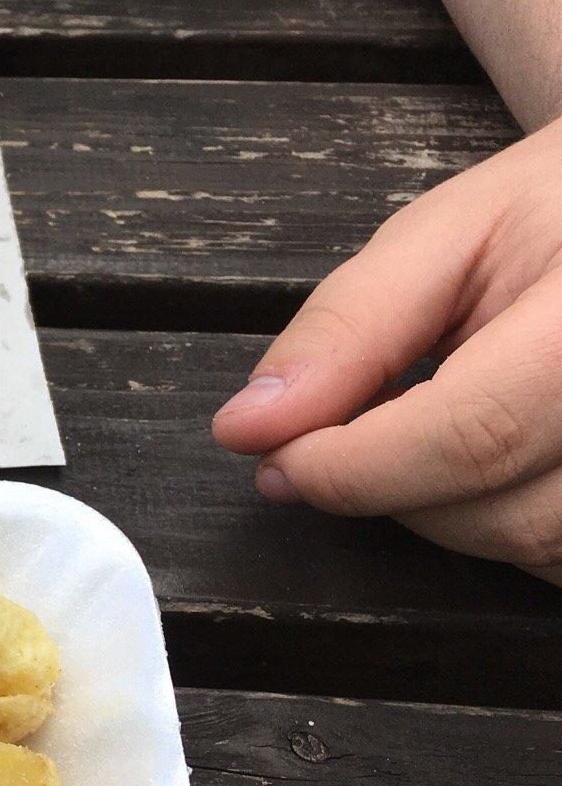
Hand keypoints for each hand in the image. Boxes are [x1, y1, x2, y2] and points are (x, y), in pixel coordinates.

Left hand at [213, 118, 561, 585]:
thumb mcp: (448, 233)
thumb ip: (349, 330)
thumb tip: (251, 426)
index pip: (475, 437)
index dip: (354, 468)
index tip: (278, 461)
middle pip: (509, 516)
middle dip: (398, 490)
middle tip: (358, 432)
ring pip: (541, 551)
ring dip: (456, 513)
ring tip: (443, 424)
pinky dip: (509, 521)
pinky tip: (499, 455)